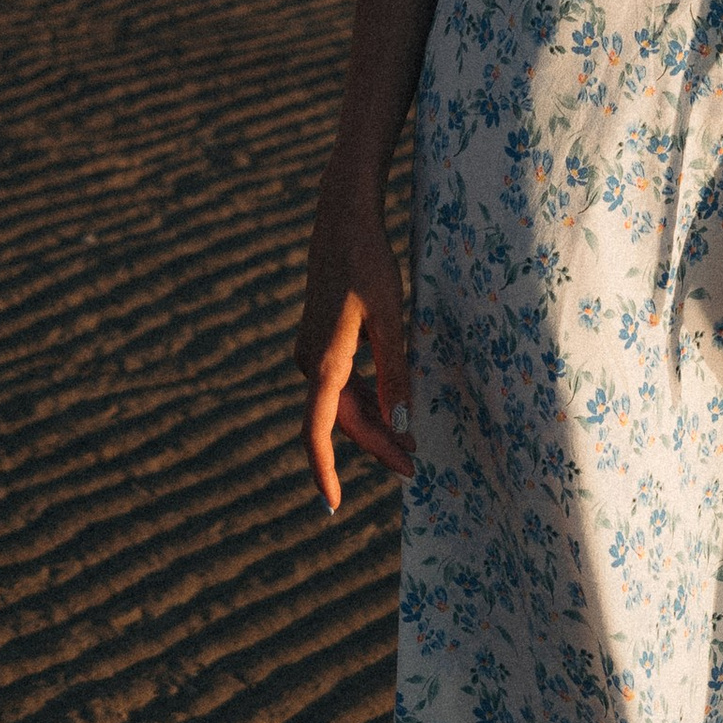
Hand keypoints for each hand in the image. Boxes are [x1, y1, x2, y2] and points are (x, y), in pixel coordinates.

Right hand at [293, 176, 413, 509]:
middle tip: (413, 468)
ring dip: (372, 424)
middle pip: (339, 421)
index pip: (318, 432)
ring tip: (409, 444)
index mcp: (324, 362)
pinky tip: (391, 406)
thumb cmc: (368, 262)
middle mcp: (310, 362)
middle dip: (376, 445)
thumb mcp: (390, 317)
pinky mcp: (319, 341)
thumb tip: (401, 425)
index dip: (324, 471)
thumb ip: (394, 373)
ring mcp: (311, 351)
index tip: (333, 505)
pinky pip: (340, 384)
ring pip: (341, 404)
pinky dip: (364, 400)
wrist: (343, 217)